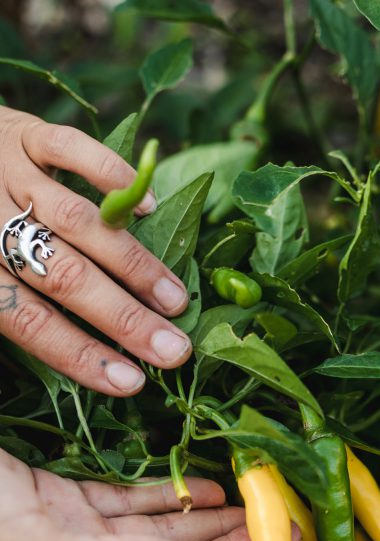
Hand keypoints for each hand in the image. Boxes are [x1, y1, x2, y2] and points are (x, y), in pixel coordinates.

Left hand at [0, 105, 190, 395]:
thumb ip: (18, 305)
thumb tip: (86, 351)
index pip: (30, 321)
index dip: (82, 354)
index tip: (133, 383)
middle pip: (63, 278)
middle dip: (124, 319)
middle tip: (174, 350)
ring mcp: (4, 171)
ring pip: (79, 223)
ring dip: (134, 265)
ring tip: (176, 298)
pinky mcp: (21, 131)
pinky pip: (71, 149)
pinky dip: (113, 177)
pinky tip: (150, 208)